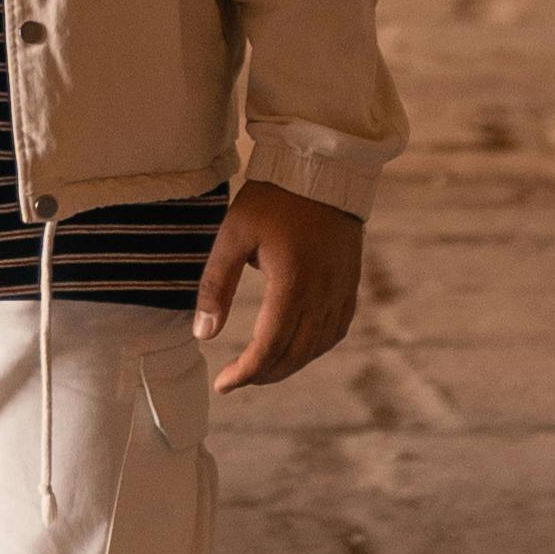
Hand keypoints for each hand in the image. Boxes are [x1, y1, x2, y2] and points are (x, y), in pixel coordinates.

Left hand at [194, 181, 361, 392]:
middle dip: (263, 374)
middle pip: (294, 354)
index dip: (245, 373)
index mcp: (292, 284)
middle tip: (237, 378)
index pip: (269, 347)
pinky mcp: (351, 283)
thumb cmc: (273, 198)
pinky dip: (314, 348)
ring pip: (316, 347)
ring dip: (288, 365)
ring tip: (262, 368)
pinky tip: (298, 348)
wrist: (322, 169)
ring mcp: (341, 290)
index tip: (223, 385)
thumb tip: (203, 334)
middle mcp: (322, 294)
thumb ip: (216, 286)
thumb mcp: (234, 235)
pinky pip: (336, 330)